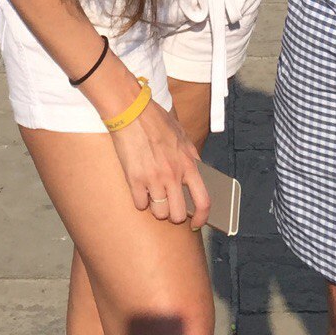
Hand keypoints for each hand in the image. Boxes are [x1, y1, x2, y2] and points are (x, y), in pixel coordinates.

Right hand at [108, 97, 210, 228]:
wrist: (131, 110)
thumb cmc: (156, 120)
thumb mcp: (182, 136)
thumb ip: (190, 157)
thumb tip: (197, 173)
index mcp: (188, 164)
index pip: (204, 201)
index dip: (202, 218)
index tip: (196, 223)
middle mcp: (173, 174)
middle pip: (178, 215)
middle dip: (174, 215)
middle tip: (169, 207)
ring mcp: (154, 178)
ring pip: (159, 213)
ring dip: (156, 209)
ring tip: (153, 196)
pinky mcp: (135, 179)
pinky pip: (140, 204)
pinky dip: (140, 201)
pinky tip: (139, 189)